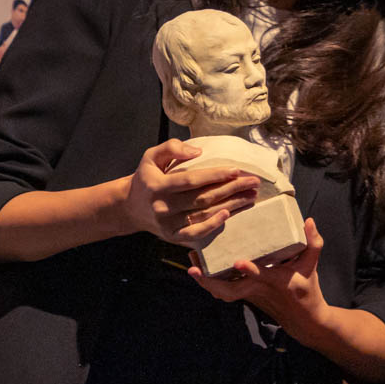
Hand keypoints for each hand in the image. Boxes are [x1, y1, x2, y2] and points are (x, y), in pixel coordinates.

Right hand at [121, 139, 257, 247]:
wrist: (131, 207)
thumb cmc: (147, 178)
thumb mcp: (151, 156)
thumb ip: (172, 148)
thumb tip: (197, 153)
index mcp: (157, 185)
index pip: (191, 180)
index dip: (215, 175)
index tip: (237, 170)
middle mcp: (162, 206)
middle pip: (203, 197)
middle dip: (231, 189)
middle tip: (253, 182)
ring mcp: (167, 224)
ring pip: (204, 214)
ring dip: (231, 205)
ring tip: (250, 196)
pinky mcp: (172, 236)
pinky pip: (196, 233)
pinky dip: (213, 225)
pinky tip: (229, 215)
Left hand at [188, 217, 327, 329]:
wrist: (302, 318)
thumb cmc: (307, 289)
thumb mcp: (312, 265)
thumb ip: (313, 242)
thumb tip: (309, 221)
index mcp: (276, 281)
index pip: (261, 276)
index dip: (250, 270)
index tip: (238, 262)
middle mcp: (258, 289)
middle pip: (230, 290)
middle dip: (211, 282)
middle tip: (194, 269)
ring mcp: (249, 294)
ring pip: (224, 293)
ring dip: (206, 282)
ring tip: (192, 266)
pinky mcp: (245, 296)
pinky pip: (225, 291)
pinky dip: (211, 283)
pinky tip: (200, 270)